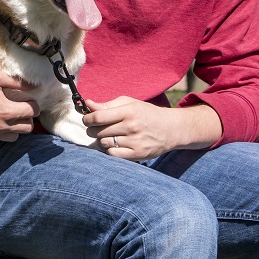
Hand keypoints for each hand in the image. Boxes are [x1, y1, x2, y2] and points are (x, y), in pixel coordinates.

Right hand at [0, 70, 39, 145]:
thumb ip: (16, 81)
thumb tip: (32, 85)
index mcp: (7, 111)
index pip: (32, 112)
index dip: (33, 105)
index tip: (28, 101)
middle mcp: (1, 127)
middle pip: (28, 128)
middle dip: (27, 118)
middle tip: (19, 109)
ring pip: (14, 137)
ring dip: (14, 127)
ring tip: (6, 117)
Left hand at [83, 97, 221, 160]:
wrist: (171, 129)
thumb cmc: (146, 114)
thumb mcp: (129, 103)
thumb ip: (107, 104)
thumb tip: (87, 104)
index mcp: (129, 111)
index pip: (98, 117)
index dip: (87, 119)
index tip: (87, 119)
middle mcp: (132, 127)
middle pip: (99, 131)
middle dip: (93, 130)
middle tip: (97, 128)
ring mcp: (135, 142)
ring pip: (104, 143)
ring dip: (101, 140)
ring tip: (108, 136)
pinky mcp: (138, 154)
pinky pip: (112, 154)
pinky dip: (109, 150)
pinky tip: (114, 145)